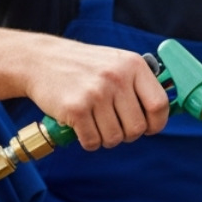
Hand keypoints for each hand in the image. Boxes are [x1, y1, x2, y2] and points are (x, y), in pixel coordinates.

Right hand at [22, 38, 171, 149]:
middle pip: (137, 127)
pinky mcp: (75, 108)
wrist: (40, 60)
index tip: (149, 128)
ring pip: (114, 138)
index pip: (159, 104)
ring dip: (106, 138)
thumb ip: (138, 84)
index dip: (157, 123)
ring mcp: (95, 93)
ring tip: (95, 123)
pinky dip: (88, 141)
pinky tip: (81, 127)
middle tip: (114, 125)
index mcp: (133, 65)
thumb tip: (160, 113)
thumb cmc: (83, 66)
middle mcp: (116, 78)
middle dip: (127, 134)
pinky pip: (92, 141)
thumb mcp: (116, 63)